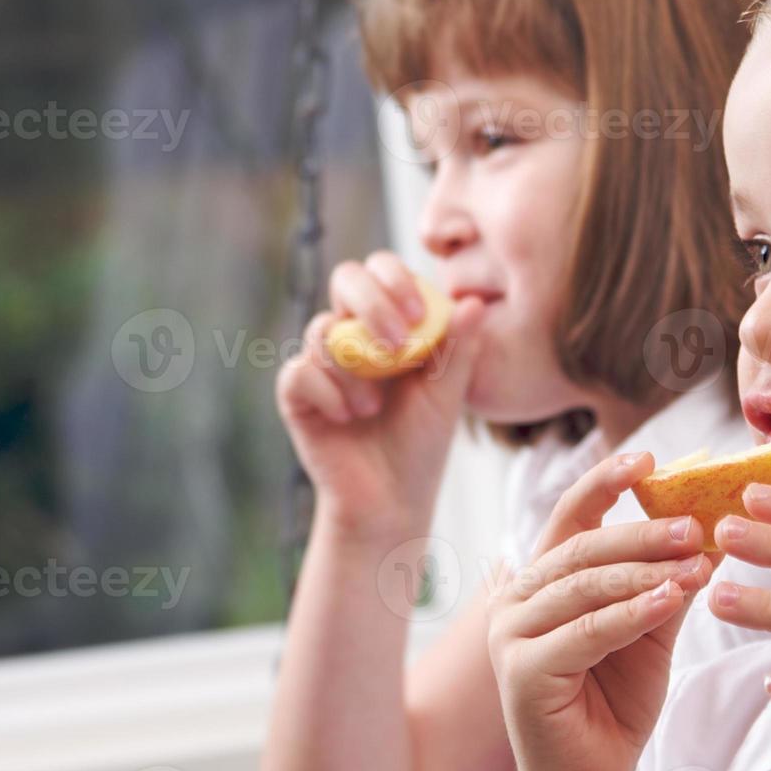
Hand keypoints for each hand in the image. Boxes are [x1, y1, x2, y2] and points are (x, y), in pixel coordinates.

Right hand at [276, 251, 483, 532]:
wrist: (391, 500)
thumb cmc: (421, 443)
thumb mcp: (448, 393)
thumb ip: (459, 348)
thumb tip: (474, 301)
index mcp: (389, 323)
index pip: (382, 270)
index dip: (396, 279)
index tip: (417, 315)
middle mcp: (352, 333)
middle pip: (346, 277)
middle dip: (372, 304)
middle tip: (397, 346)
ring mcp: (321, 362)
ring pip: (323, 329)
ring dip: (355, 369)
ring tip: (373, 408)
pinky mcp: (297, 395)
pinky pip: (299, 372)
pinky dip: (327, 393)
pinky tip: (346, 418)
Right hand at [486, 452, 714, 770]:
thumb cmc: (615, 702)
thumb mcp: (650, 630)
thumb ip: (667, 581)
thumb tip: (712, 531)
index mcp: (543, 579)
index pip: (571, 515)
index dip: (606, 481)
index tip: (649, 457)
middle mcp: (517, 598)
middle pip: (582, 546)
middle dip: (642, 530)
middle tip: (695, 521)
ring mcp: (513, 634)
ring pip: (585, 585)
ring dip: (644, 569)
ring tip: (696, 559)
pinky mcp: (523, 671)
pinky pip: (586, 630)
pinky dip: (631, 612)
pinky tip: (670, 597)